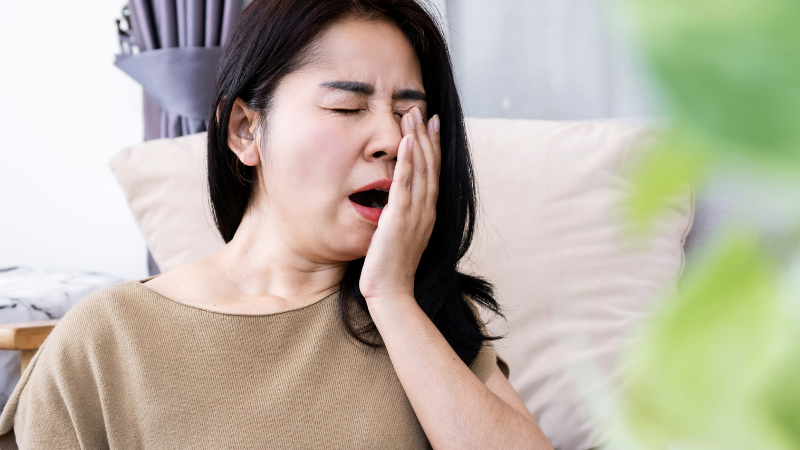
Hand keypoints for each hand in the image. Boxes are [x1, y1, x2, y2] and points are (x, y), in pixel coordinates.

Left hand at [359, 107, 440, 303]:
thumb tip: (393, 203)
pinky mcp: (400, 219)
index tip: (431, 124)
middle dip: (426, 135)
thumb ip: (399, 217)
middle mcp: (426, 211)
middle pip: (430, 165)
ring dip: (418, 139)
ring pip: (421, 169)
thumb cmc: (390, 270)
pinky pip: (405, 184)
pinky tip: (407, 141)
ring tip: (413, 115)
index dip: (432, 146)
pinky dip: (408, 161)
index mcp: (427, 214)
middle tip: (421, 109)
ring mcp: (415, 215)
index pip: (432, 173)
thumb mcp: (398, 237)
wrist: (390, 294)